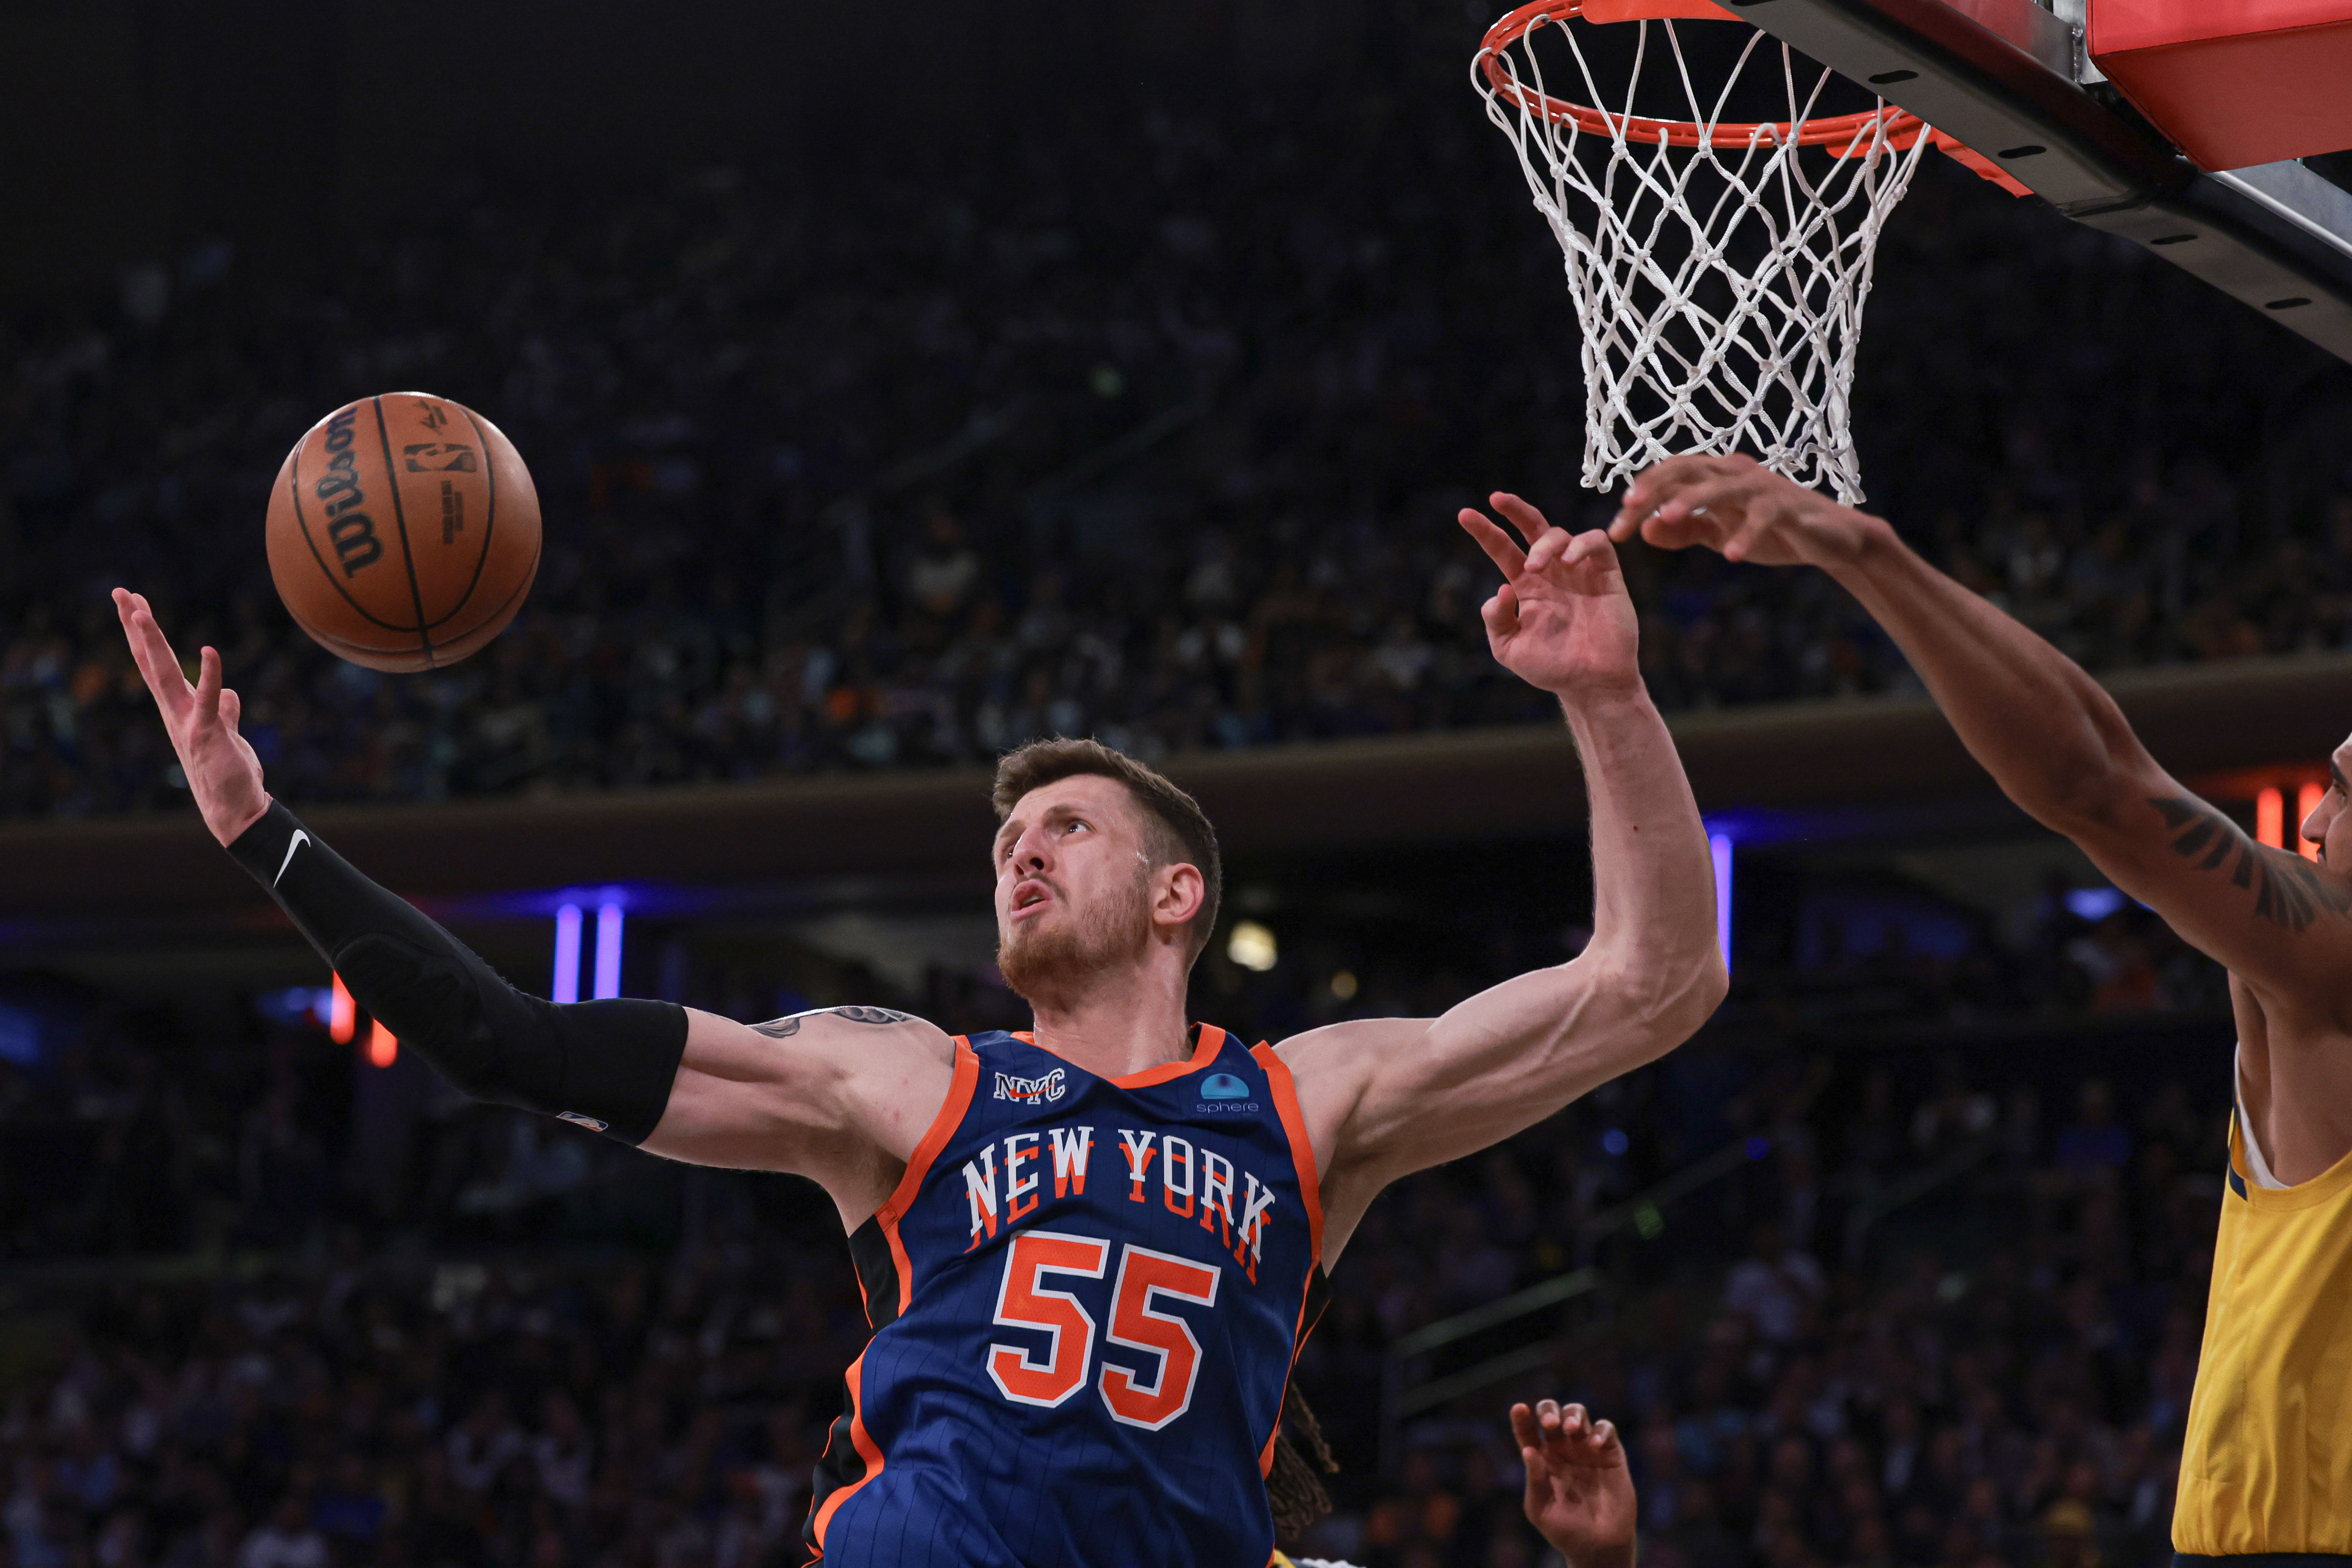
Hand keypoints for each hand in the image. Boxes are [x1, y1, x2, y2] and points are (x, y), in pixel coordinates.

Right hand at [113, 589, 270, 845]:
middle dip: (137, 626)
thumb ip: (223, 711)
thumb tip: (227, 694)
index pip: (156, 664)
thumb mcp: (224, 733)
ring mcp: (187, 722)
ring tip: (139, 611)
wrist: (234, 808)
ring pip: (166, 676)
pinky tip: (209, 650)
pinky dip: (209, 675)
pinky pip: (208, 699)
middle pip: (151, 661)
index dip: (144, 634)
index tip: (134, 603)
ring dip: (153, 643)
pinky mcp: (208, 734)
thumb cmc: (226, 771)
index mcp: (179, 708)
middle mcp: (176, 711)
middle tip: (121, 593)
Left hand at [1458, 493, 1639, 697]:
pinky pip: (1597, 544)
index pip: (1503, 550)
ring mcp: (1579, 572)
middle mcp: (1551, 574)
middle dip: (1515, 509)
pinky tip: (1568, 561)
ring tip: (1533, 566)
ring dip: (1544, 544)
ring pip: (1561, 535)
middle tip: (1497, 498)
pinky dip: (1582, 544)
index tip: (1465, 515)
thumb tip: (1499, 588)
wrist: (1591, 683)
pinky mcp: (1606, 575)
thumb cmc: (1551, 668)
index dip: (1485, 532)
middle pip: (1533, 529)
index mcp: (1526, 587)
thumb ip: (1496, 620)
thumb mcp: (1509, 649)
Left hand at [1513, 1399, 1636, 1567]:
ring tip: (1571, 1428)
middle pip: (1552, 1413)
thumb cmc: (1565, 1530)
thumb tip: (1529, 1451)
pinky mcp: (1610, 1454)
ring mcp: (1586, 1449)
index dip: (1521, 1418)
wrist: (1599, 1546)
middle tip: (1550, 1424)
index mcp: (1541, 1459)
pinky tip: (1595, 1444)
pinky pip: (1606, 1429)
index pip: (1527, 1432)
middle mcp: (1562, 1449)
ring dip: (1573, 1415)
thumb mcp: (1540, 1509)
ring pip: (1577, 1413)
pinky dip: (1601, 1430)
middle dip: (1549, 1411)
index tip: (1518, 1409)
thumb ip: (1534, 1480)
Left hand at [1606, 454, 1887, 569]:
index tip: (1615, 528)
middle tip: (1628, 509)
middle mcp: (1736, 471)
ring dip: (1693, 500)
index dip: (1640, 495)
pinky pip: (1763, 516)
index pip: (1669, 475)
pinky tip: (1732, 555)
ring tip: (1668, 517)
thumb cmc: (1771, 530)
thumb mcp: (1719, 533)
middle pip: (1687, 470)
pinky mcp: (1788, 505)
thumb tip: (1646, 529)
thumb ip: (1685, 530)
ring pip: (1721, 485)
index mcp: (1715, 475)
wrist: (1830, 538)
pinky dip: (1747, 534)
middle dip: (1655, 489)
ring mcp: (1762, 486)